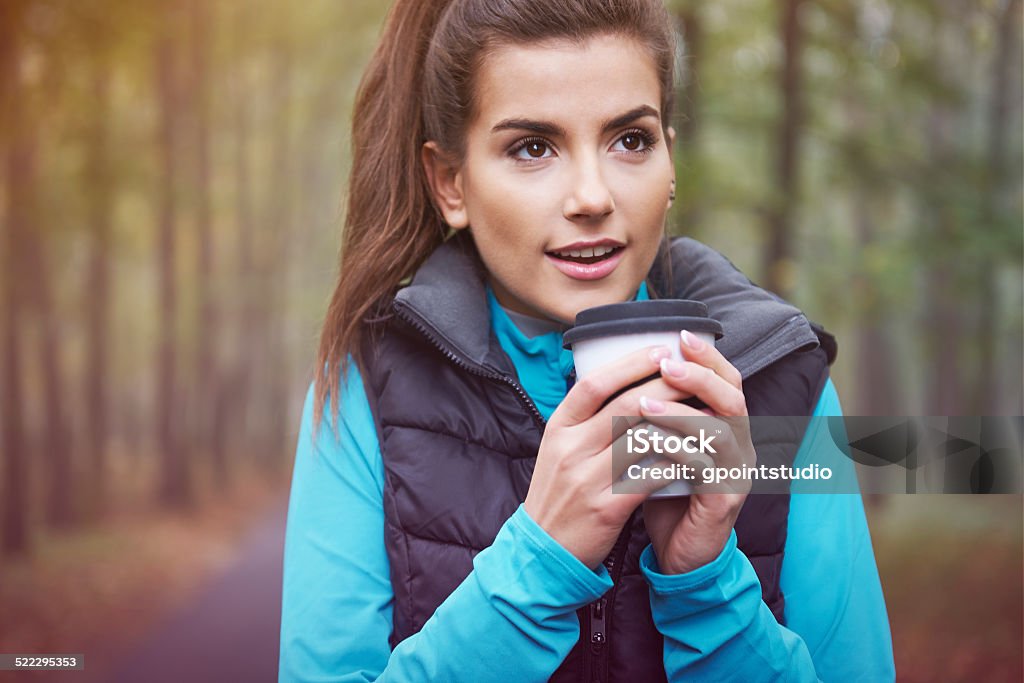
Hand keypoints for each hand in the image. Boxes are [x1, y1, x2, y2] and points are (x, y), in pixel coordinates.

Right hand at [524, 345, 689, 568]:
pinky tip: (695, 455)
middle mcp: (570, 448)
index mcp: (558, 427)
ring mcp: (586, 478)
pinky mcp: (605, 507)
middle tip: (693, 374)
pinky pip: (650, 476)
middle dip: (665, 385)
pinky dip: (676, 463)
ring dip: (679, 423)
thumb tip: (625, 384)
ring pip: (643, 438)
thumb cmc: (558, 495)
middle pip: (625, 405)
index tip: (661, 350)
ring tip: (705, 413)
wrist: (542, 551)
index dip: (631, 363)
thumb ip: (586, 420)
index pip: (594, 383)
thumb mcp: (559, 449)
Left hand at [640, 331, 754, 574]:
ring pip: (720, 430)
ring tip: (642, 404)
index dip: (708, 356)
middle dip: (699, 375)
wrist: (678, 556)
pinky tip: (648, 442)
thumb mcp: (659, 447)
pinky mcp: (724, 500)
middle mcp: (739, 446)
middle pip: (733, 397)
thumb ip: (654, 415)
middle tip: (665, 364)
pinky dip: (676, 450)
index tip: (680, 333)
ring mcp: (736, 473)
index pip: (728, 380)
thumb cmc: (665, 495)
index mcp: (726, 428)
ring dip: (681, 413)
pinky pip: (706, 468)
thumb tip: (620, 373)